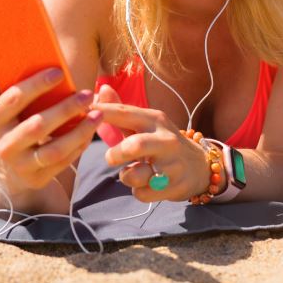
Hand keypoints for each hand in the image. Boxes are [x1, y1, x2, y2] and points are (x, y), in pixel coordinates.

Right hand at [0, 62, 104, 197]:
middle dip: (65, 109)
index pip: (14, 99)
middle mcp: (3, 145)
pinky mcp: (36, 178)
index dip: (37, 85)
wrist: (8, 169)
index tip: (59, 71)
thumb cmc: (7, 124)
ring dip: (79, 132)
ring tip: (97, 115)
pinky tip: (90, 131)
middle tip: (86, 94)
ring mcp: (20, 164)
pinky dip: (79, 146)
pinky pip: (62, 162)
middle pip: (37, 126)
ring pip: (54, 149)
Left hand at [92, 84, 209, 202]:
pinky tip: (147, 184)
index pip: (125, 112)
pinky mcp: (175, 186)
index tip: (83, 113)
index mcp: (155, 119)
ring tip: (133, 172)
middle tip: (109, 158)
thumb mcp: (144, 123)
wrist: (199, 166)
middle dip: (116, 153)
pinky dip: (138, 191)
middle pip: (135, 146)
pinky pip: (143, 193)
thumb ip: (120, 109)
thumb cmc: (161, 142)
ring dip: (127, 176)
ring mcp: (173, 164)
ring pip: (136, 175)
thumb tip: (100, 88)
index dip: (102, 112)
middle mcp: (166, 139)